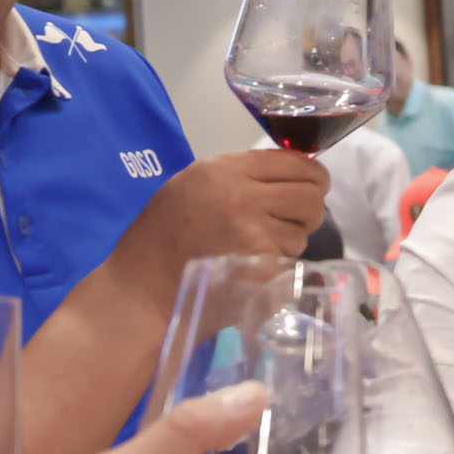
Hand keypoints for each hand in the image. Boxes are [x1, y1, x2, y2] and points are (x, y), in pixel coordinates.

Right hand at [108, 151, 330, 304]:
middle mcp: (242, 196)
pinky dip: (280, 267)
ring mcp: (254, 233)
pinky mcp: (261, 267)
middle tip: (291, 222)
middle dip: (308, 211)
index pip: (295, 163)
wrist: (138, 290)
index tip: (314, 187)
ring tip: (254, 250)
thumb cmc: (160, 238)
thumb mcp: (191, 187)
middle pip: (311, 197)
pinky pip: (292, 262)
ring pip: (303, 232)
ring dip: (290, 242)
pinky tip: (251, 270)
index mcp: (223, 170)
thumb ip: (239, 177)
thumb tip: (293, 174)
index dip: (313, 177)